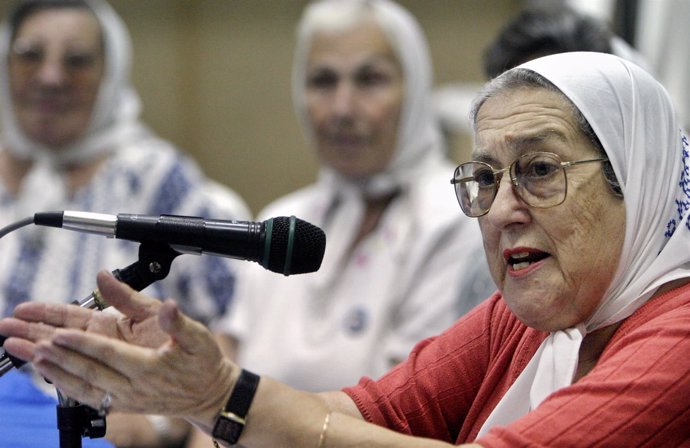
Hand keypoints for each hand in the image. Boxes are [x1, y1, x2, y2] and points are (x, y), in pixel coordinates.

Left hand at [1, 271, 233, 424]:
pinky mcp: (122, 404)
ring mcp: (125, 397)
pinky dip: (63, 384)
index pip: (107, 353)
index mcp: (149, 365)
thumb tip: (166, 303)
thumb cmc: (204, 362)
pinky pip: (88, 395)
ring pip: (80, 384)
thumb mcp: (196, 334)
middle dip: (49, 352)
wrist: (210, 395)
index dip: (80, 344)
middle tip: (19, 337)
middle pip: (84, 368)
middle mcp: (132, 385)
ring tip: (22, 352)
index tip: (55, 334)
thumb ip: (173, 319)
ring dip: (49, 368)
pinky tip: (45, 371)